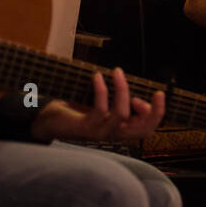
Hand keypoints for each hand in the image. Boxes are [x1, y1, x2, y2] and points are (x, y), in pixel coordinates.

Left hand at [31, 67, 165, 142]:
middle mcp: (112, 135)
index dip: (157, 114)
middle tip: (158, 93)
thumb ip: (119, 105)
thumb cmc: (75, 111)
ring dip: (122, 90)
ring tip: (117, 72)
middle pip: (143, 130)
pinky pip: (100, 109)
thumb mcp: (103, 107)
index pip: (147, 130)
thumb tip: (135, 98)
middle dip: (155, 112)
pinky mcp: (85, 128)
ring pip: (122, 115)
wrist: (47, 121)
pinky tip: (98, 76)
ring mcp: (99, 133)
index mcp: (119, 130)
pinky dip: (101, 90)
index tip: (156, 94)